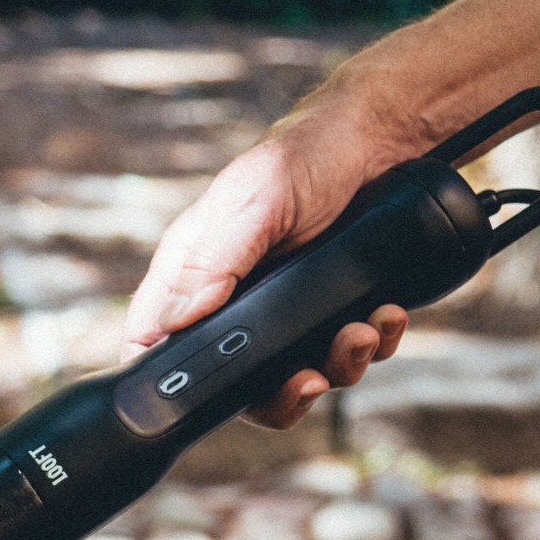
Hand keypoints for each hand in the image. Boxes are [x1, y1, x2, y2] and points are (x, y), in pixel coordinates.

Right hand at [122, 101, 409, 428]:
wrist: (381, 139)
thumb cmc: (301, 157)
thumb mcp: (252, 203)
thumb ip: (213, 261)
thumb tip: (177, 321)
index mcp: (194, 276)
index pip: (154, 343)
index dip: (166, 383)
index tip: (202, 400)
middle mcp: (233, 302)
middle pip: (233, 385)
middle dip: (278, 396)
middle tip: (308, 380)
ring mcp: (285, 313)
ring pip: (296, 377)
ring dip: (337, 366)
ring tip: (361, 331)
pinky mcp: (331, 312)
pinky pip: (347, 354)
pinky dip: (372, 343)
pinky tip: (385, 316)